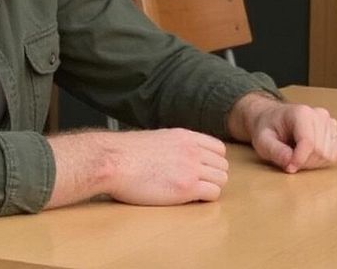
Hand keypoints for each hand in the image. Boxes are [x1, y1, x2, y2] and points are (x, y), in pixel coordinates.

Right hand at [106, 128, 228, 204]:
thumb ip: (174, 145)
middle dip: (214, 176)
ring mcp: (191, 167)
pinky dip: (205, 199)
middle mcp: (192, 149)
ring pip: (221, 180)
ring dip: (210, 188)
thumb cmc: (126, 153)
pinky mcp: (186, 187)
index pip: (219, 149)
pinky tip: (188, 199)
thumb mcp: (157, 139)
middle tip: (198, 185)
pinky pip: (213, 194)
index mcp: (184, 136)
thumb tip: (178, 156)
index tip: (202, 171)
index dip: (213, 162)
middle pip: (223, 165)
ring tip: (192, 193)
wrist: (113, 160)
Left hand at [227, 93, 336, 172]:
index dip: (299, 160)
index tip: (289, 167)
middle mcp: (319, 115)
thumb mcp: (263, 140)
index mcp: (301, 113)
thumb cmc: (268, 128)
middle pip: (320, 151)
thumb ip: (275, 151)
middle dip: (305, 162)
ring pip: (329, 155)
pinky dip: (323, 160)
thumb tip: (290, 164)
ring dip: (313, 162)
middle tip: (290, 158)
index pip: (309, 143)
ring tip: (298, 153)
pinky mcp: (335, 133)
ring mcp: (330, 123)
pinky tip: (309, 153)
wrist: (274, 119)